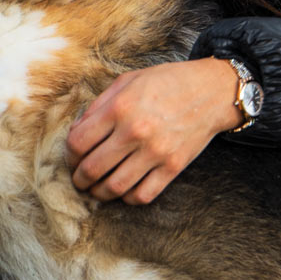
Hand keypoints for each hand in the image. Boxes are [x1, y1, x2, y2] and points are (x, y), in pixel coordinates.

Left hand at [66, 59, 244, 205]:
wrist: (210, 91)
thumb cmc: (166, 82)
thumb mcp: (127, 81)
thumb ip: (99, 106)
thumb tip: (77, 132)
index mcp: (119, 108)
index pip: (78, 143)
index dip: (69, 154)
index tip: (73, 157)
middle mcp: (135, 132)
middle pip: (92, 169)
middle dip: (79, 179)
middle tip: (79, 179)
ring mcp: (155, 152)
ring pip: (115, 187)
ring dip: (99, 193)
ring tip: (96, 189)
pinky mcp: (173, 167)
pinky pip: (143, 195)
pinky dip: (128, 198)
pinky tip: (124, 190)